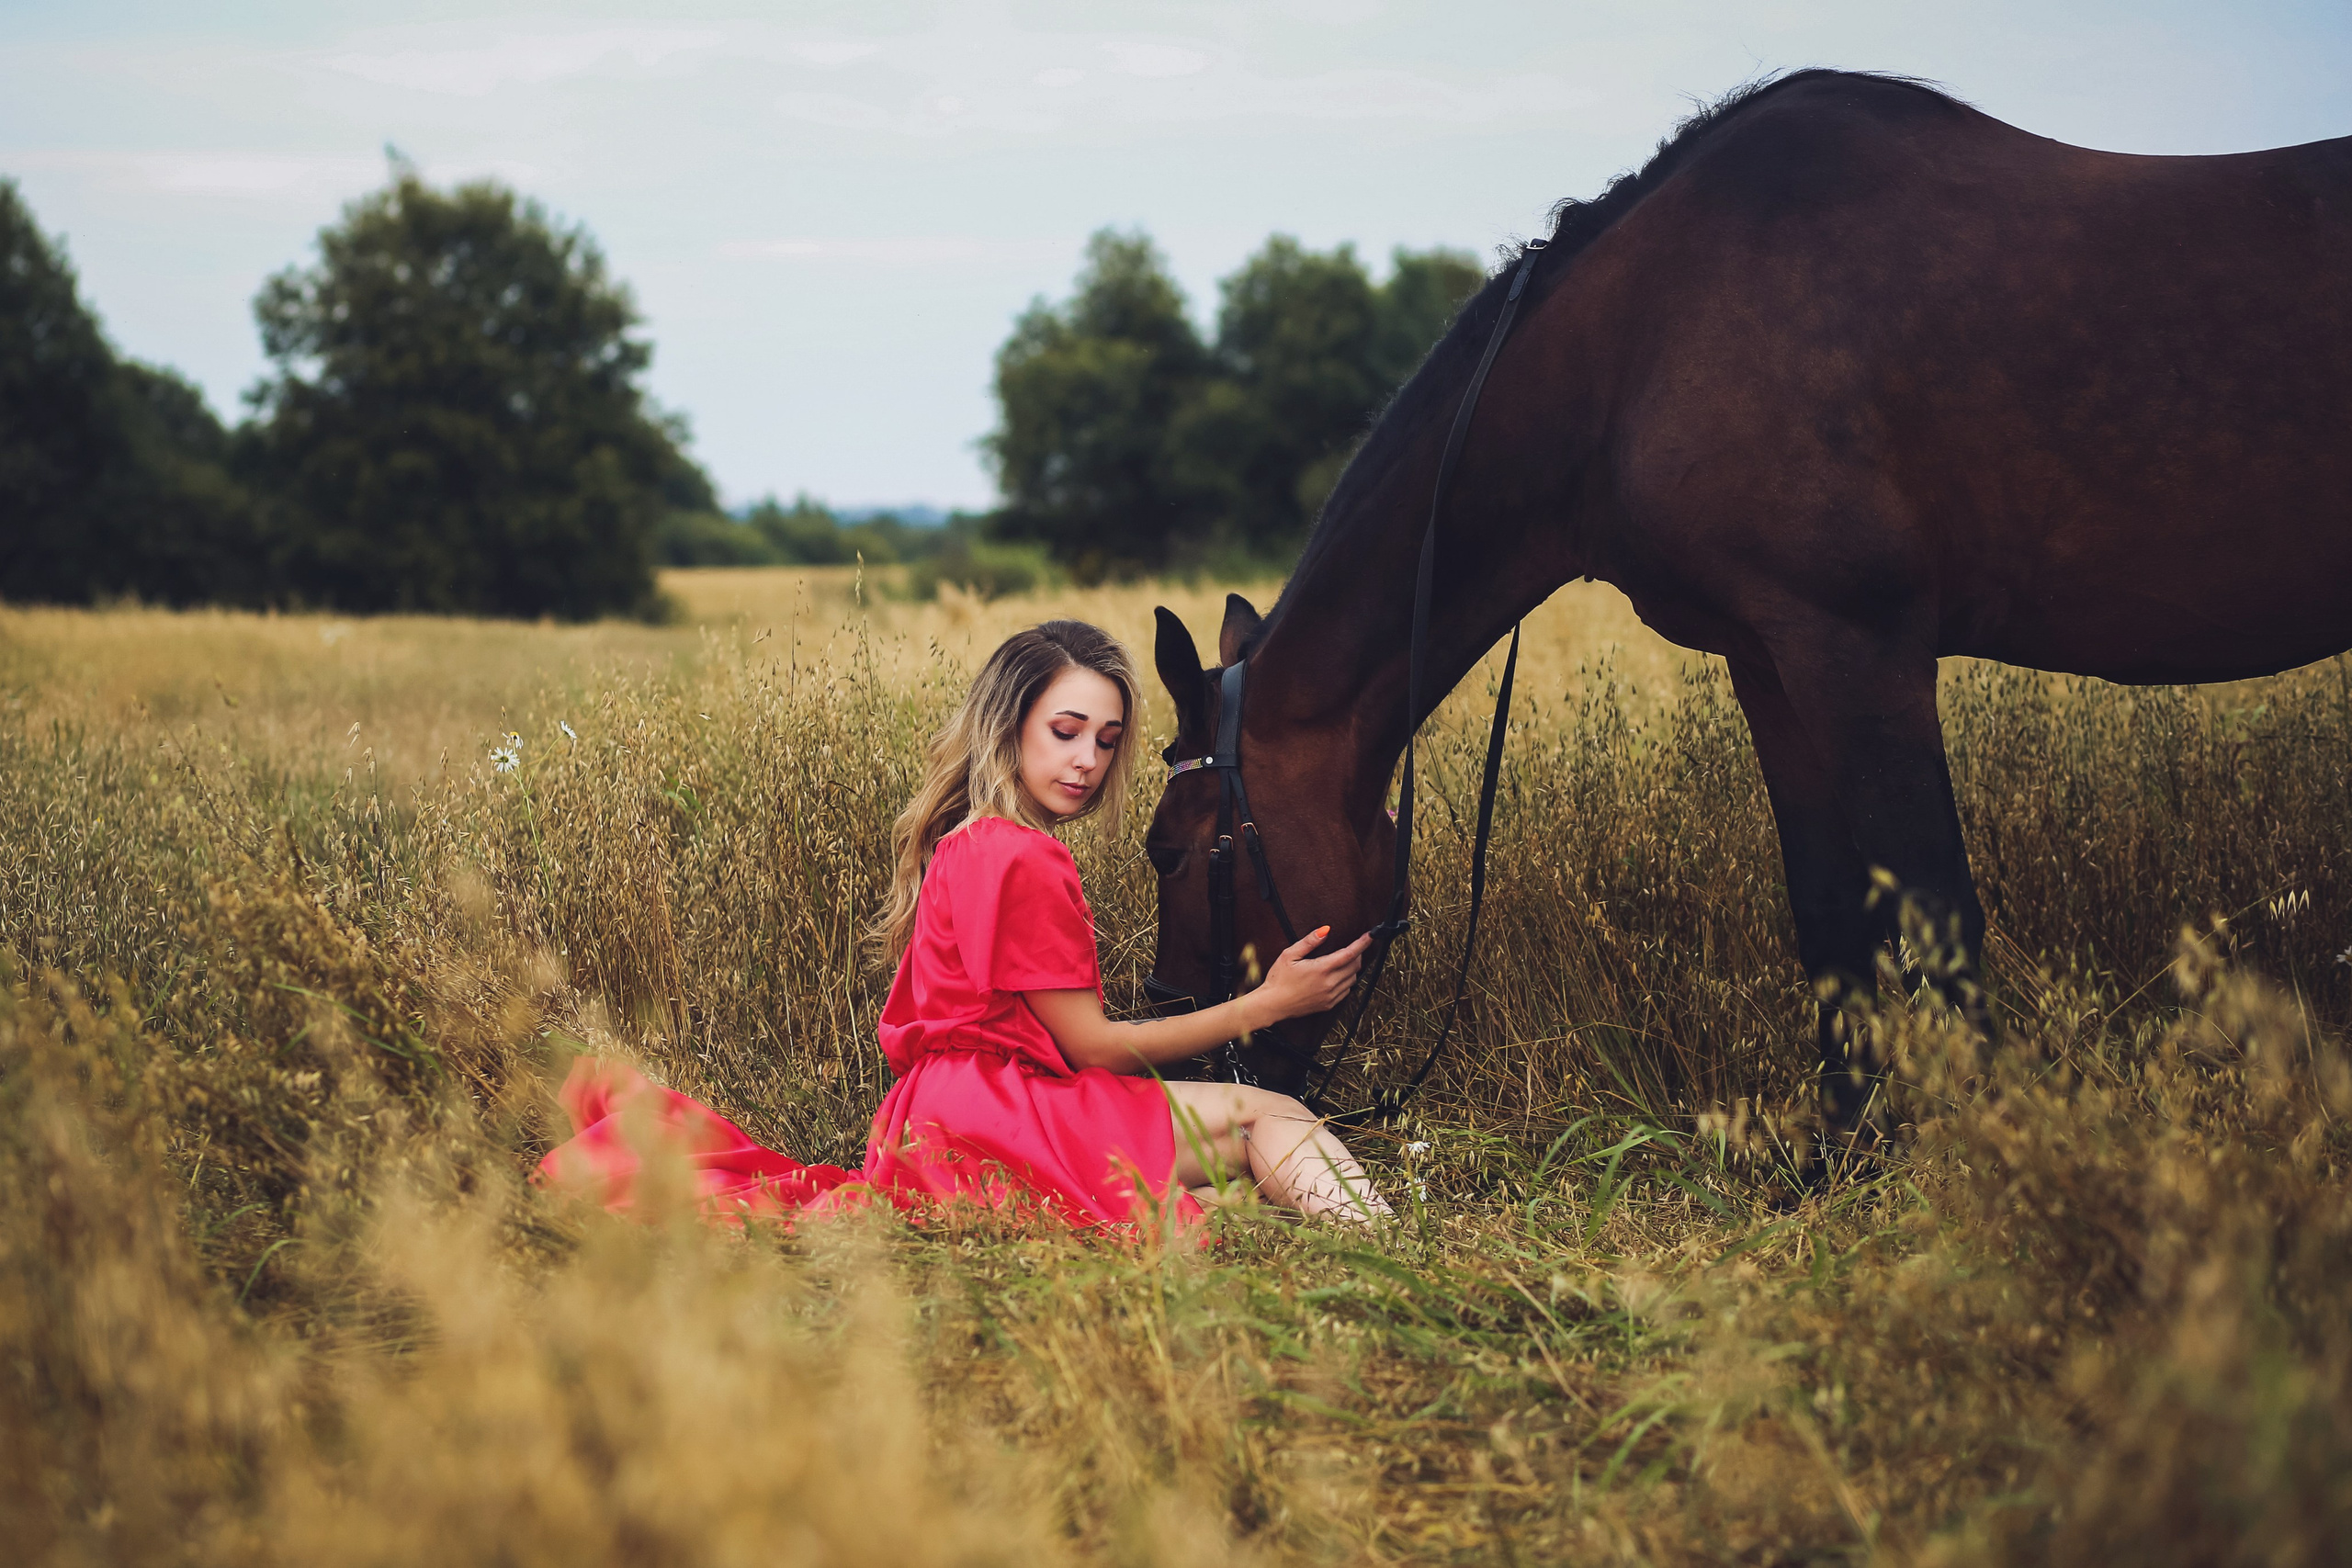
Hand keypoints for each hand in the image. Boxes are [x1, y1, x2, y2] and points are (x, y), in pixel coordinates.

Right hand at [1249, 926, 1372, 1026]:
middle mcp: (1330, 984)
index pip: (1350, 953)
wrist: (1272, 1005)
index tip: (1370, 935)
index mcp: (1321, 969)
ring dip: (1352, 968)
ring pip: (1352, 979)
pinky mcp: (1329, 1005)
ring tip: (1344, 961)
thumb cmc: (1278, 979)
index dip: (1362, 943)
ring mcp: (1330, 996)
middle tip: (1352, 946)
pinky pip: (1346, 991)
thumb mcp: (1289, 955)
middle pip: (1355, 966)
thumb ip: (1309, 942)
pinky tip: (1337, 976)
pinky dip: (1346, 981)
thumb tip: (1326, 930)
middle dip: (1357, 954)